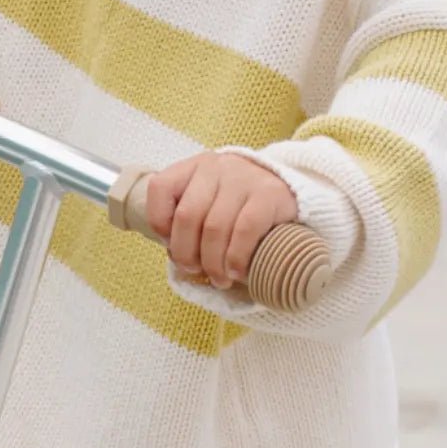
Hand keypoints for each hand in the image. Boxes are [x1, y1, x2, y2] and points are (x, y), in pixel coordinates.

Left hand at [145, 152, 298, 289]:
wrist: (287, 194)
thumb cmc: (237, 209)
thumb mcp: (207, 206)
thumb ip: (187, 223)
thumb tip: (177, 256)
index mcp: (194, 168)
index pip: (160, 188)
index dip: (159, 224)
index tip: (171, 245)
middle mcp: (217, 167)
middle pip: (187, 217)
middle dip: (186, 254)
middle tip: (196, 271)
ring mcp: (244, 178)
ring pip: (215, 228)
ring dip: (213, 264)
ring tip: (220, 279)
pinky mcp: (269, 194)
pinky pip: (244, 231)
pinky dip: (236, 259)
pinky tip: (238, 272)